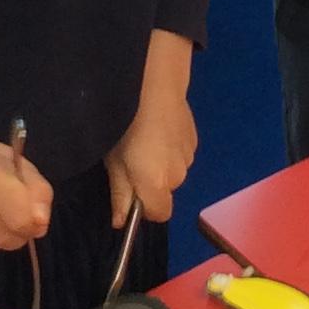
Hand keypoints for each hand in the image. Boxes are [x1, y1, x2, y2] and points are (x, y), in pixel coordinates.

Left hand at [107, 30, 197, 226]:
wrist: (153, 86)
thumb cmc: (126, 125)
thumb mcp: (114, 161)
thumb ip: (120, 194)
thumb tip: (120, 222)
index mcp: (157, 185)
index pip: (159, 215)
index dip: (145, 207)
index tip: (131, 191)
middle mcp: (178, 176)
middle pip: (166, 192)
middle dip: (152, 183)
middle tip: (133, 159)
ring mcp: (189, 156)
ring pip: (174, 172)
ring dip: (162, 164)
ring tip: (147, 140)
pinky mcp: (194, 139)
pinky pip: (180, 154)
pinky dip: (170, 149)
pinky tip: (160, 129)